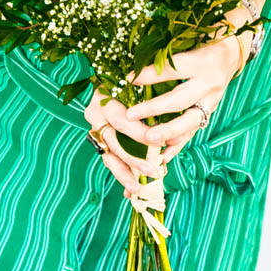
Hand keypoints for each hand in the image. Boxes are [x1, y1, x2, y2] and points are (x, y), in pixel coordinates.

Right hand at [82, 88, 165, 212]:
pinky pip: (110, 161)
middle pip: (113, 141)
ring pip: (109, 156)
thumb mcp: (145, 89)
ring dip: (125, 174)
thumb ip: (154, 107)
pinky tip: (131, 190)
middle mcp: (95, 114)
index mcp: (104, 98)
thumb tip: (174, 134)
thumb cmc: (138, 83)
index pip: (120, 120)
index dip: (139, 133)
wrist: (116, 80)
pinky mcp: (100, 143)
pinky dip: (123, 175)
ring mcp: (96, 130)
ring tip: (137, 189)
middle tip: (153, 170)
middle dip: (134, 158)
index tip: (158, 143)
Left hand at [121, 33, 247, 160]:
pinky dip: (179, 144)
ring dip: (168, 132)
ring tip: (148, 139)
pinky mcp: (211, 112)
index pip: (172, 71)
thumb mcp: (188, 43)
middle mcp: (209, 82)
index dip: (149, 75)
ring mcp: (212, 100)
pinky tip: (164, 156)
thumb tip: (134, 67)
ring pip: (190, 121)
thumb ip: (166, 56)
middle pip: (180, 100)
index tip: (128, 79)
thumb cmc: (202, 44)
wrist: (231, 54)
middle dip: (153, 109)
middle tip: (131, 115)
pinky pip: (194, 131)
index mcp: (201, 62)